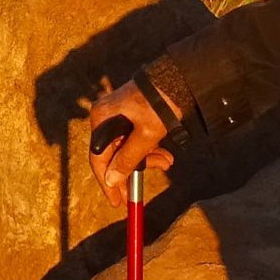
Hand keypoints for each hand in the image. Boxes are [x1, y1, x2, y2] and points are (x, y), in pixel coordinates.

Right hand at [85, 80, 173, 202]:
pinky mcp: (132, 116)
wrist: (180, 78)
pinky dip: (149, 150)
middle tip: (141, 189)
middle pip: (114, 154)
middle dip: (133, 170)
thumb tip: (111, 179)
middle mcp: (106, 117)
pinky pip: (135, 140)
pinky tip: (165, 155)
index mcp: (102, 118)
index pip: (98, 157)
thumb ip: (128, 159)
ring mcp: (119, 117)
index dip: (107, 181)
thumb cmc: (160, 102)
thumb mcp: (146, 136)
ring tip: (166, 163)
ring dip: (147, 160)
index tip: (116, 200)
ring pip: (128, 148)